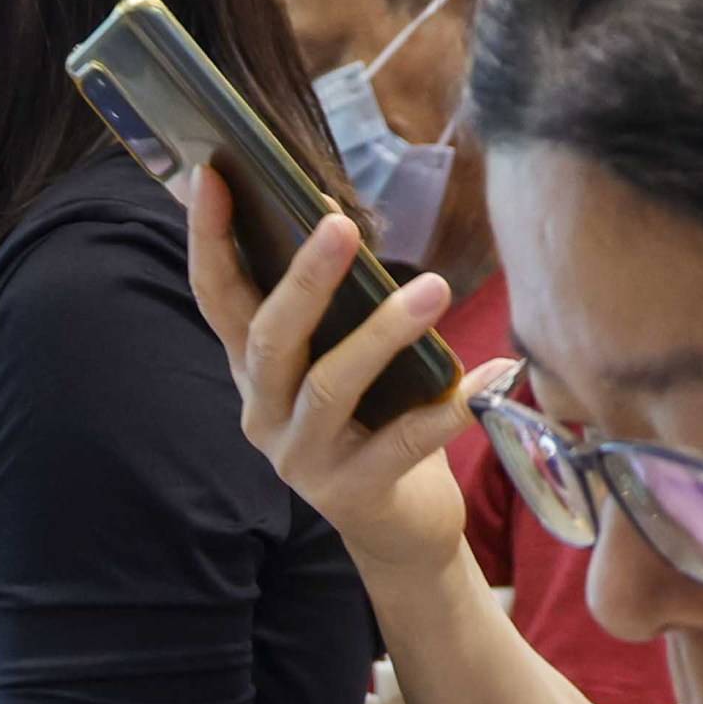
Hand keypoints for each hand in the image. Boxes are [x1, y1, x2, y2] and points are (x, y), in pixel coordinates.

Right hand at [184, 163, 487, 580]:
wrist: (397, 526)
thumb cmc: (372, 422)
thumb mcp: (339, 358)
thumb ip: (332, 307)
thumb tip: (335, 218)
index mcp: (252, 371)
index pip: (217, 298)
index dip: (208, 239)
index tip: (213, 177)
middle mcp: (263, 414)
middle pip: (270, 338)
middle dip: (304, 279)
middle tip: (340, 225)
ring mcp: (302, 458)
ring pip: (331, 386)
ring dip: (384, 333)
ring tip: (435, 288)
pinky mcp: (353, 493)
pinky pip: (405, 441)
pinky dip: (451, 406)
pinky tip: (494, 373)